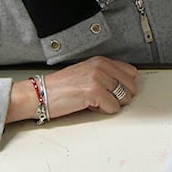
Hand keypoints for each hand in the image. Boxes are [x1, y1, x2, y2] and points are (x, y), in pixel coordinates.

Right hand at [7, 56, 137, 122]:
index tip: (114, 91)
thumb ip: (106, 75)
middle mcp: (101, 66)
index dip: (125, 86)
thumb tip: (126, 85)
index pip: (131, 73)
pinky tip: (88, 105)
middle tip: (102, 98)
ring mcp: (98, 78)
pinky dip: (102, 111)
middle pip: (131, 87)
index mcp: (101, 61)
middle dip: (120, 97)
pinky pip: (113, 108)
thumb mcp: (87, 73)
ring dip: (110, 104)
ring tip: (94, 101)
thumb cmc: (60, 87)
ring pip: (124, 98)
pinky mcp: (94, 91)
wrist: (39, 94)